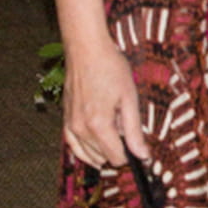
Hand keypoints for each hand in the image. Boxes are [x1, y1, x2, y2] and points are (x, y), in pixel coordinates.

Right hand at [62, 33, 147, 168]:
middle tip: (125, 126)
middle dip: (118, 148)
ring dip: (103, 150)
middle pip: (104, 157)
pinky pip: (72, 146)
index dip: (132, 155)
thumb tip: (143, 155)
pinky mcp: (65, 119)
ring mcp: (70, 125)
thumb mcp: (130, 99)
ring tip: (114, 128)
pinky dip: (84, 152)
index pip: (117, 158)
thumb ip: (134, 131)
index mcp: (99, 125)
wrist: (86, 49)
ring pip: (89, 155)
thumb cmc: (110, 68)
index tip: (140, 147)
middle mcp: (81, 129)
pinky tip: (94, 152)